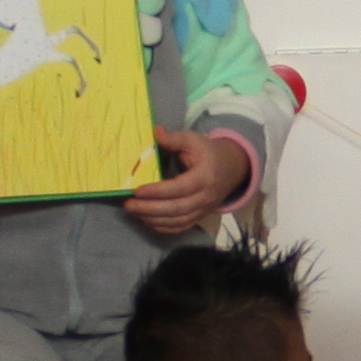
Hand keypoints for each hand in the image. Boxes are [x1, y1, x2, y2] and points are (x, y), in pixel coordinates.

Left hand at [122, 127, 249, 236]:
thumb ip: (174, 138)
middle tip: (129, 205)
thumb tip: (155, 133)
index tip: (137, 191)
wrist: (231, 169)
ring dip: (153, 219)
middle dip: (150, 209)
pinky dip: (163, 227)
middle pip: (176, 209)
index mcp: (205, 177)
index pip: (180, 188)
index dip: (158, 191)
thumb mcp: (194, 140)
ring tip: (134, 211)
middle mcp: (205, 197)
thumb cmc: (208, 153)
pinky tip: (147, 220)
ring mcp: (203, 210)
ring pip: (177, 221)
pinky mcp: (200, 217)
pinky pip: (181, 227)